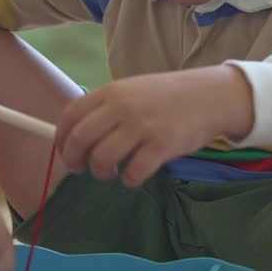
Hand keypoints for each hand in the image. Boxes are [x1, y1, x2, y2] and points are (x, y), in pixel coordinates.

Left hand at [54, 65, 253, 186]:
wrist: (210, 96)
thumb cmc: (168, 97)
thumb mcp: (132, 91)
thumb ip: (107, 107)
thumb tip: (77, 135)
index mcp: (111, 92)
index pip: (71, 116)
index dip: (61, 138)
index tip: (63, 152)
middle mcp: (121, 107)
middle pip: (80, 139)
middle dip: (74, 160)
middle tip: (82, 169)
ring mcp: (141, 126)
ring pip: (102, 159)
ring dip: (101, 172)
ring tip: (111, 172)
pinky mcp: (161, 145)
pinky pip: (132, 172)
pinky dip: (128, 180)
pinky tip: (133, 176)